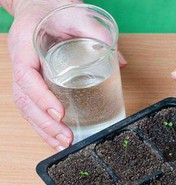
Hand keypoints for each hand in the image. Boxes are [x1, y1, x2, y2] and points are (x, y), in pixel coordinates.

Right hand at [8, 0, 126, 150]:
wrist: (40, 7)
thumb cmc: (53, 10)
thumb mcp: (75, 14)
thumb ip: (96, 32)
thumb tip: (121, 61)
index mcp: (25, 47)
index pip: (27, 77)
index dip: (41, 97)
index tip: (60, 112)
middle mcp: (21, 64)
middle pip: (25, 101)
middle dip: (45, 123)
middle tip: (66, 138)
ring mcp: (25, 75)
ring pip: (27, 109)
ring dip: (43, 131)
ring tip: (62, 145)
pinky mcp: (34, 82)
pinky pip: (33, 107)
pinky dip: (43, 125)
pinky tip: (56, 137)